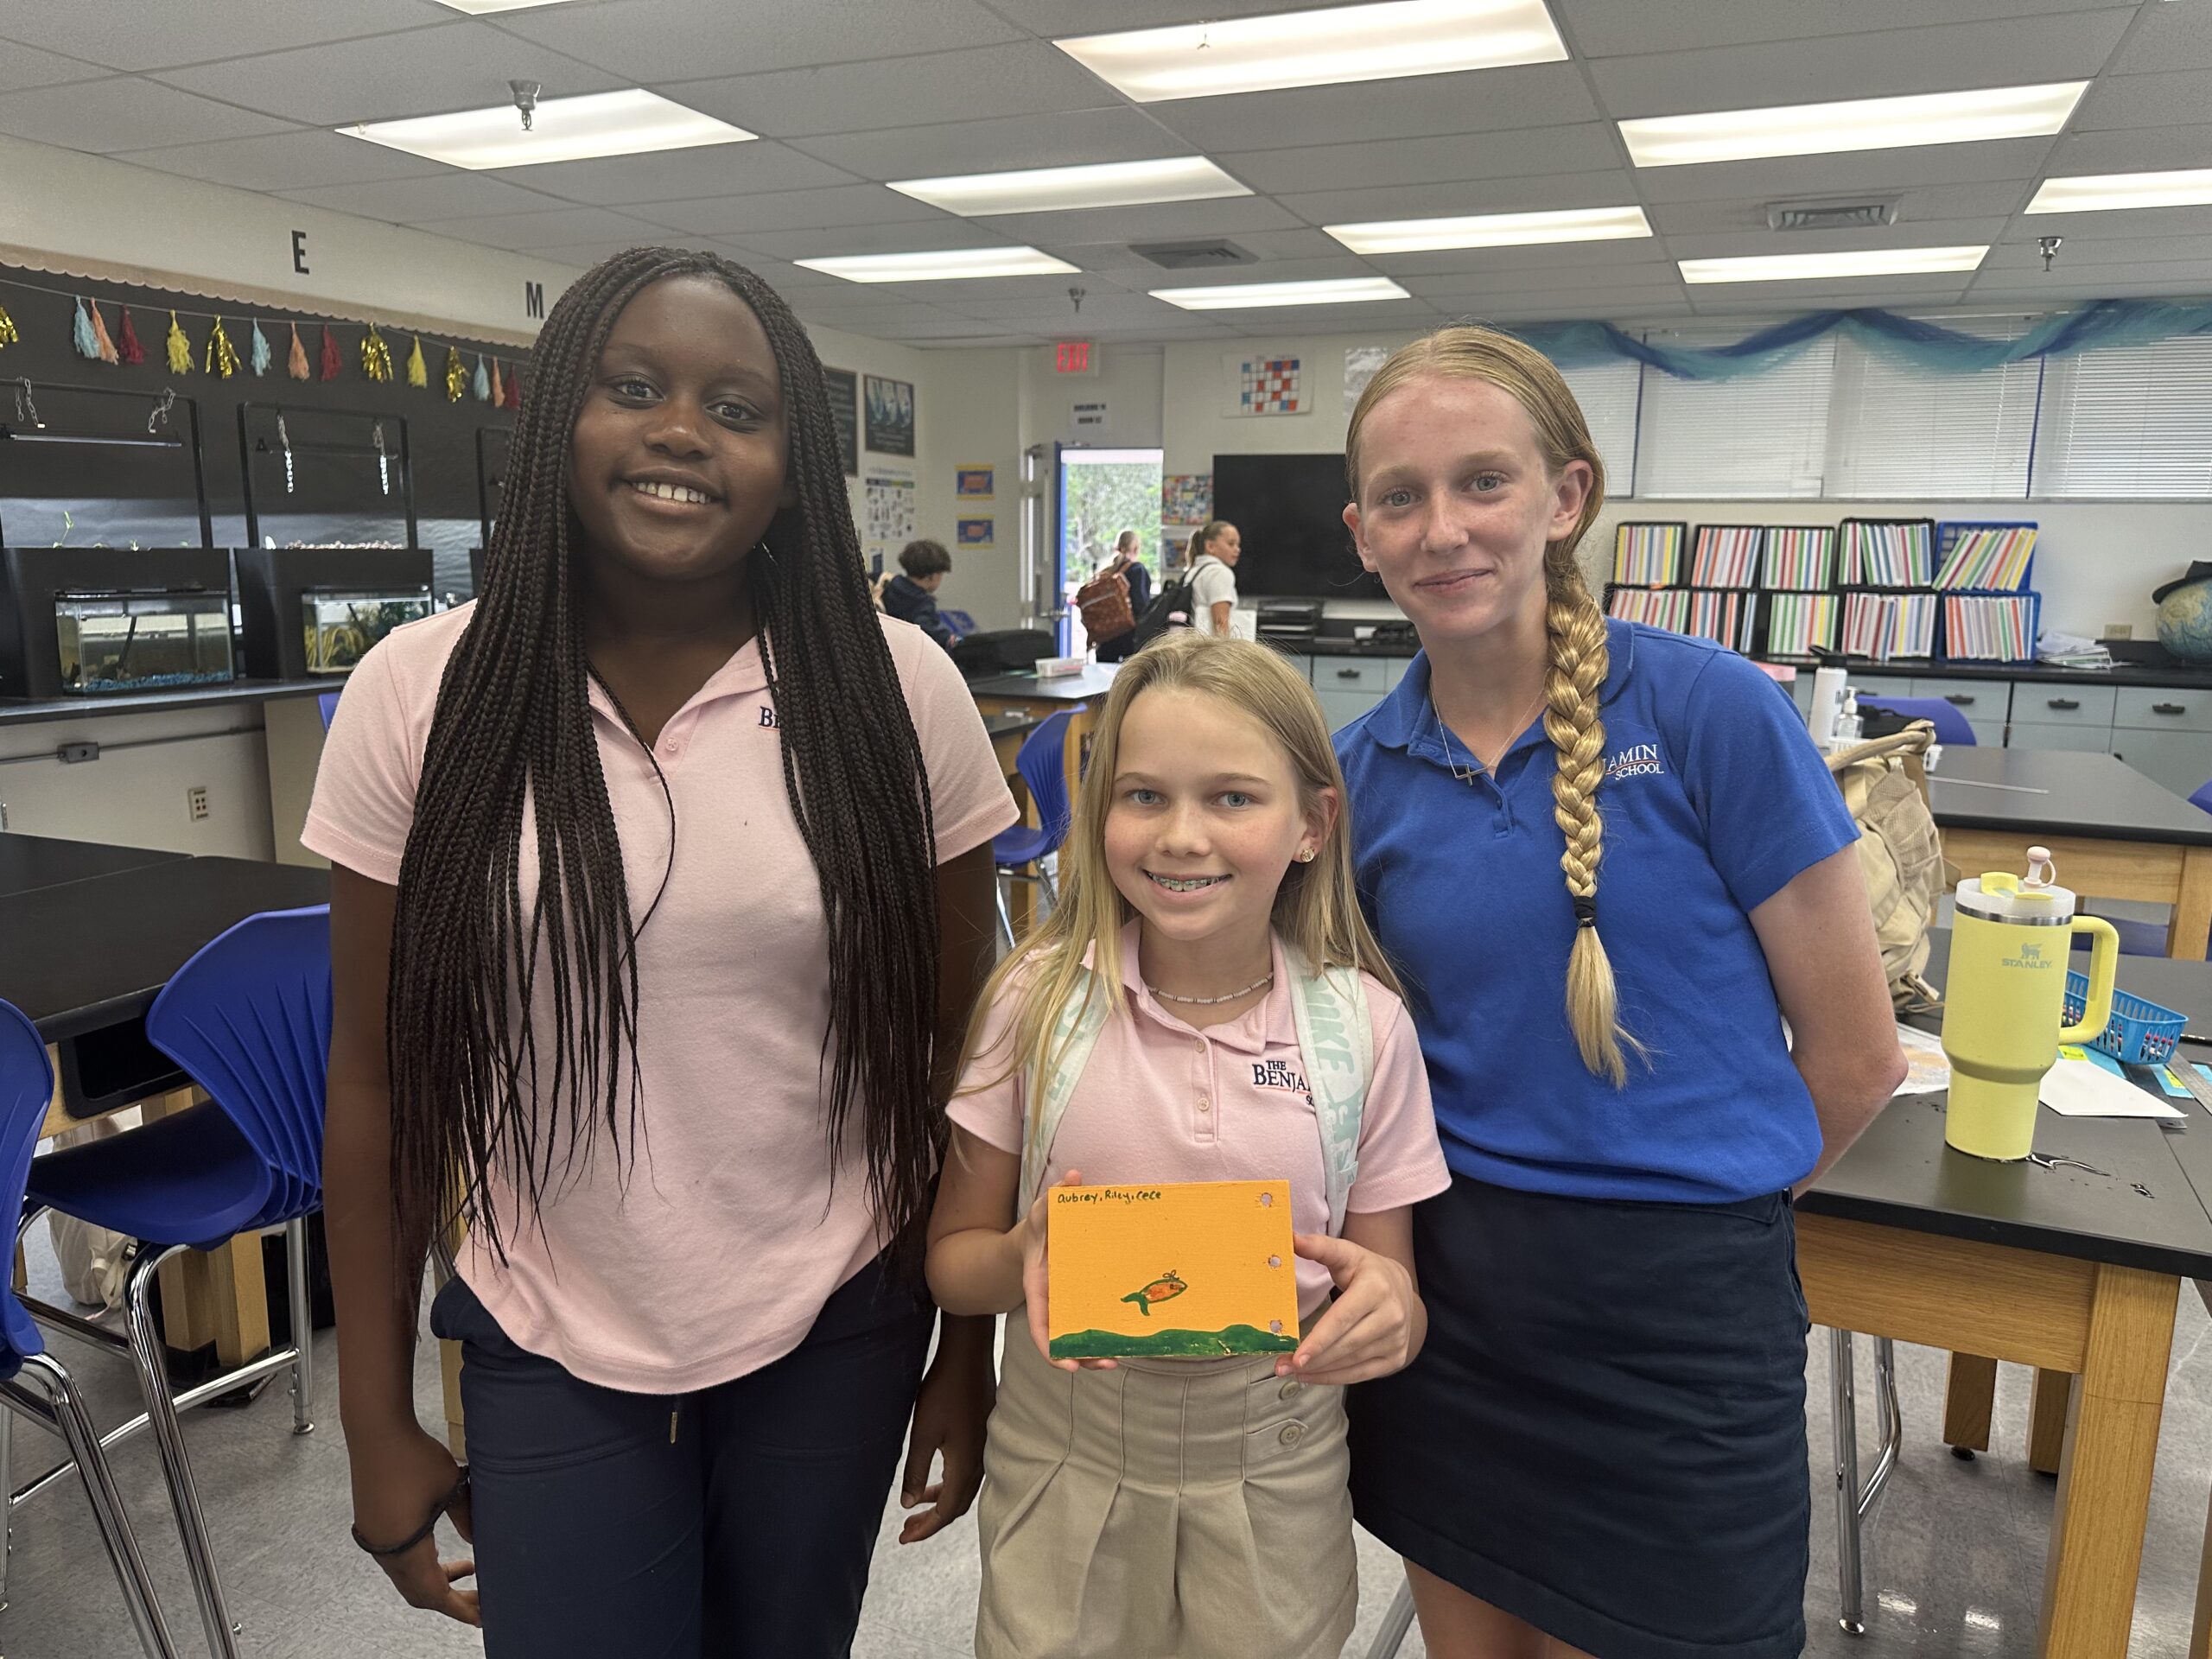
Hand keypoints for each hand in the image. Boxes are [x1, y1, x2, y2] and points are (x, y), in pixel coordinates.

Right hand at [348, 1423, 477, 1625]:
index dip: (459, 1608)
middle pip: (419, 1593)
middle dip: (451, 1600)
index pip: (434, 1593)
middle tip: (481, 1599)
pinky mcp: (374, 1526)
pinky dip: (425, 1565)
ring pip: (409, 1578)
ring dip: (438, 1581)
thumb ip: (467, 1517)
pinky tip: (444, 1552)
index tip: (481, 1617)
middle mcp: (386, 1552)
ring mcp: (377, 1540)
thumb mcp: (451, 1487)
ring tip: (471, 1572)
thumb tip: (479, 1542)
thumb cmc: (414, 1457)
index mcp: (405, 1549)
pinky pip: (401, 1560)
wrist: (376, 1430)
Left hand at [899, 1315, 994, 1544]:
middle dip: (933, 1520)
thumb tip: (909, 1504)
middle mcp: (979, 1461)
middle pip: (958, 1504)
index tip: (905, 1538)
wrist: (968, 1355)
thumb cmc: (943, 1391)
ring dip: (940, 1502)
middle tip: (907, 1529)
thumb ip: (916, 1471)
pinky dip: (949, 1484)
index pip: (948, 1510)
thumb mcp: (923, 1433)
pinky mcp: (983, 1435)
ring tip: (916, 1506)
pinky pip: (967, 1473)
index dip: (927, 1528)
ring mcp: (984, 1448)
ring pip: (963, 1489)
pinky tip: (934, 1478)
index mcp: (965, 1465)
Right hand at [1018, 1169, 1116, 1371]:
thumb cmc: (1041, 1225)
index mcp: (1037, 1287)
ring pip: (1077, 1338)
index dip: (1050, 1348)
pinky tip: (1122, 1341)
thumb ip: (1057, 1196)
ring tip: (1116, 1360)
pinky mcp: (1083, 1302)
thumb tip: (1075, 1177)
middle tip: (1107, 1363)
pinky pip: (1090, 1324)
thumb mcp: (1044, 1209)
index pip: (1038, 1324)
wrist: (1041, 1234)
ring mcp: (1067, 1305)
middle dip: (1081, 1357)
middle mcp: (1052, 1302)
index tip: (1066, 1365)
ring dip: (1093, 1354)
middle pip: (1062, 1339)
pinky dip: (1102, 1337)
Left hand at [1278, 1232, 1418, 1386]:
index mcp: (1376, 1287)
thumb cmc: (1366, 1270)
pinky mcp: (1396, 1358)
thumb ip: (1319, 1247)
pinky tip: (1312, 1376)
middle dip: (1313, 1358)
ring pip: (1352, 1361)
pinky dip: (1334, 1377)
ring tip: (1290, 1370)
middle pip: (1346, 1344)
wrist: (1401, 1288)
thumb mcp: (1346, 1253)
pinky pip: (1361, 1374)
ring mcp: (1396, 1340)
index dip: (1319, 1339)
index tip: (1296, 1355)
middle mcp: (1392, 1315)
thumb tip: (1291, 1238)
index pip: (1343, 1318)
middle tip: (1282, 1365)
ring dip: (1320, 1370)